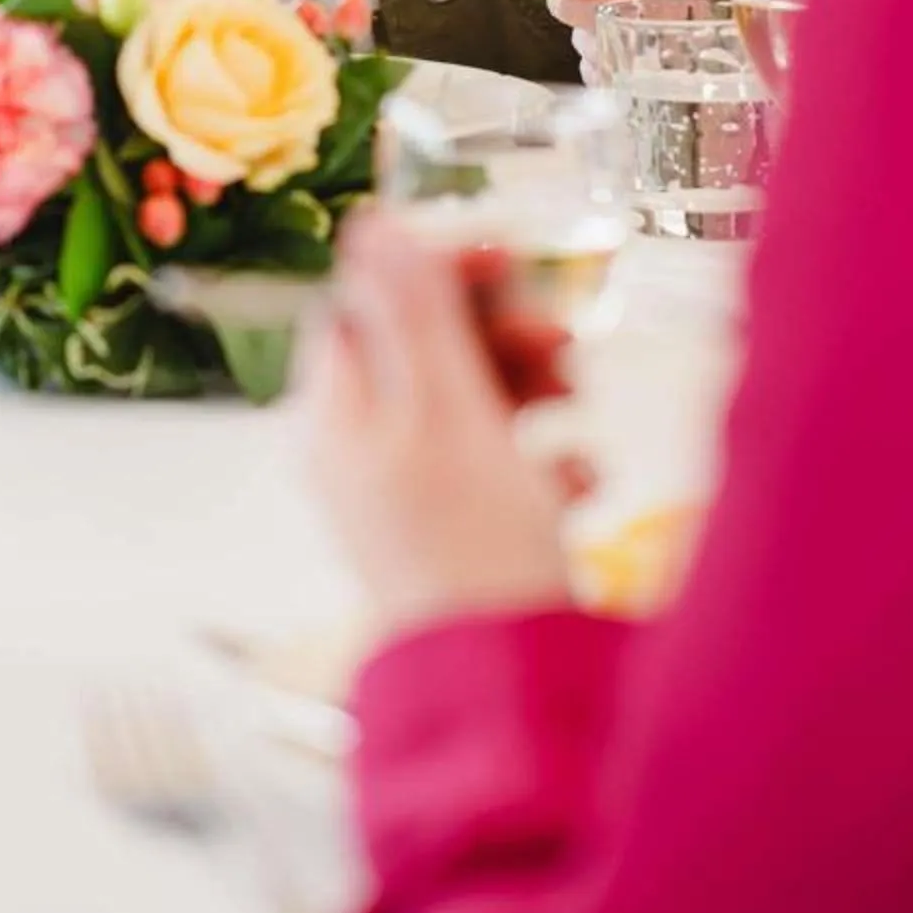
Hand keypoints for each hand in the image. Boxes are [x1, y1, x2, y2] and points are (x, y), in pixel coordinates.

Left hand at [302, 215, 578, 640]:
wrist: (514, 689)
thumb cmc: (472, 549)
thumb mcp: (445, 409)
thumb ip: (411, 313)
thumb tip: (370, 222)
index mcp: (334, 416)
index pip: (365, 304)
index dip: (434, 270)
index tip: (505, 262)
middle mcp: (359, 454)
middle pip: (423, 351)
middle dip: (498, 333)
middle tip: (559, 342)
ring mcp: (410, 500)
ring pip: (471, 405)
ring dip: (531, 389)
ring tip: (578, 406)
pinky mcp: (465, 541)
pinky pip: (507, 470)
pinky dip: (546, 462)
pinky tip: (578, 483)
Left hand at [522, 0, 707, 81]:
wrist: (708, 49)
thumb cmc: (668, 4)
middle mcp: (673, 16)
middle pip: (593, 8)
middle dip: (567, 2)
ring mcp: (660, 57)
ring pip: (587, 41)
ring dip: (585, 32)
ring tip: (614, 27)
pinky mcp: (639, 88)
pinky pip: (593, 68)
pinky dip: (595, 55)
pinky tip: (617, 49)